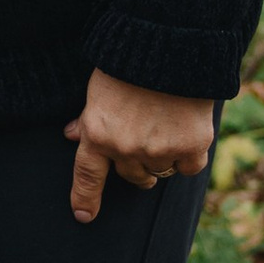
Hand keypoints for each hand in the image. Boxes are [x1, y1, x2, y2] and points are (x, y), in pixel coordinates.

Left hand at [64, 69, 214, 223]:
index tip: (84, 217)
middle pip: (132, 176)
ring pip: (161, 171)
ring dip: (164, 157)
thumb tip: (73, 135)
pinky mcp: (190, 147)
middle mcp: (126, 148)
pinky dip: (190, 155)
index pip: (87, 175)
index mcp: (98, 133)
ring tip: (168, 125)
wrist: (173, 46)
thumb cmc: (131, 62)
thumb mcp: (99, 87)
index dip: (84, 198)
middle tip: (146, 142)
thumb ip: (89, 117)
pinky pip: (189, 167)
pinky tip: (188, 130)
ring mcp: (158, 150)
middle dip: (138, 165)